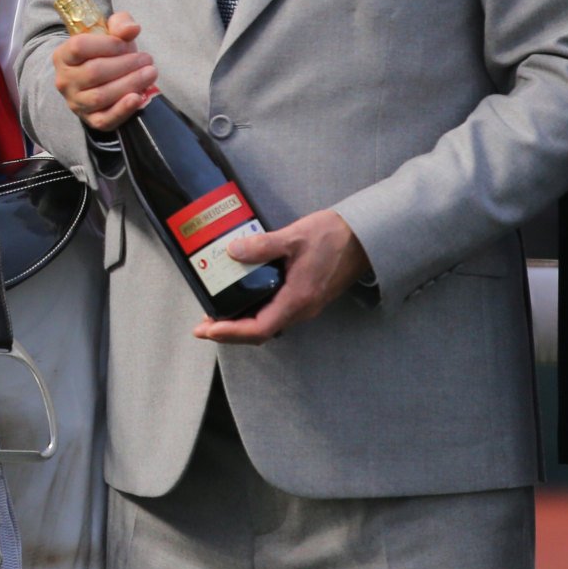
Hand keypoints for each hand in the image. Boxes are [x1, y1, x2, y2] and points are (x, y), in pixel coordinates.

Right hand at [51, 12, 156, 131]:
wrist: (103, 79)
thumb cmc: (106, 53)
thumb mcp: (110, 32)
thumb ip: (120, 24)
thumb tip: (132, 29)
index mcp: (63, 56)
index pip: (79, 47)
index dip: (107, 44)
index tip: (126, 43)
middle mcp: (64, 81)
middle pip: (94, 72)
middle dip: (126, 65)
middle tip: (147, 59)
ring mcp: (76, 102)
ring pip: (101, 96)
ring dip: (130, 83)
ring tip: (150, 73)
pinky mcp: (90, 120)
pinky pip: (104, 119)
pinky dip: (122, 110)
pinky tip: (138, 98)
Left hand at [194, 209, 368, 345]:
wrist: (364, 237)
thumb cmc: (332, 236)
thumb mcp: (293, 237)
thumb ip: (262, 246)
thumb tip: (232, 252)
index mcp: (297, 298)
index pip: (258, 328)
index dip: (230, 332)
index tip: (207, 329)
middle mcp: (302, 308)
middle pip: (260, 332)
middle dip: (229, 332)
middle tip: (203, 326)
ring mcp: (306, 305)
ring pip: (268, 324)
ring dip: (241, 324)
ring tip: (216, 314)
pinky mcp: (306, 297)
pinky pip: (276, 314)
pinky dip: (255, 313)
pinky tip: (242, 300)